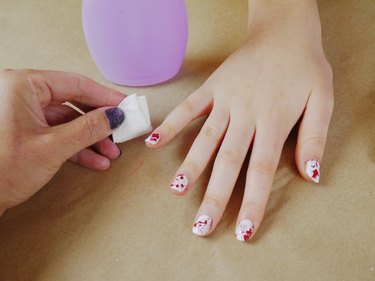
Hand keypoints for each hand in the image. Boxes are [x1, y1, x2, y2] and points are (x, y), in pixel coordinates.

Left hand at [0, 70, 124, 214]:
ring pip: (68, 120)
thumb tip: (116, 115)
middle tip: (122, 130)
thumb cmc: (1, 169)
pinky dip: (77, 147)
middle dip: (100, 122)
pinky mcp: (25, 132)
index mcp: (23, 85)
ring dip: (91, 138)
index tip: (127, 106)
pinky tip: (96, 161)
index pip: (76, 84)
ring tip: (111, 153)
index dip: (106, 97)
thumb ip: (88, 128)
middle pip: (74, 102)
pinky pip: (58, 133)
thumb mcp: (53, 147)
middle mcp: (22, 94)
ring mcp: (23, 114)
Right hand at [145, 2, 333, 240]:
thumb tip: (310, 176)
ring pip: (205, 139)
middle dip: (215, 196)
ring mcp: (225, 100)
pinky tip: (155, 142)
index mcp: (273, 120)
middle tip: (201, 225)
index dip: (253, 202)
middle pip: (228, 162)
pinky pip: (189, 107)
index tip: (241, 230)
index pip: (261, 170)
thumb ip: (314, 138)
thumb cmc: (305, 67)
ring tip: (177, 190)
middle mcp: (245, 114)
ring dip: (191, 165)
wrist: (283, 31)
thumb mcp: (323, 99)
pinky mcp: (212, 88)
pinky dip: (172, 124)